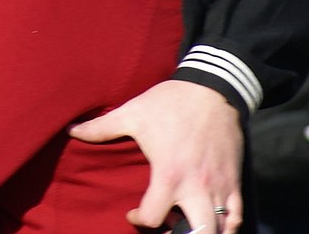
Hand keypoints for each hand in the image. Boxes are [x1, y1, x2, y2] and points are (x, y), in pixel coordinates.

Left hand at [68, 79, 242, 233]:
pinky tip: (212, 220)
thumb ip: (101, 127)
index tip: (133, 213)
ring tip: (187, 225)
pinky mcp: (235, 181)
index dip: (139, 221)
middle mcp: (197, 187)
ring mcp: (220, 186)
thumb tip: (72, 130)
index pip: (153, 217)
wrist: (212, 89)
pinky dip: (227, 226)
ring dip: (203, 233)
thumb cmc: (170, 103)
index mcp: (170, 174)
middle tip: (165, 226)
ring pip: (220, 230)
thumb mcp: (132, 113)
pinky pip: (237, 217)